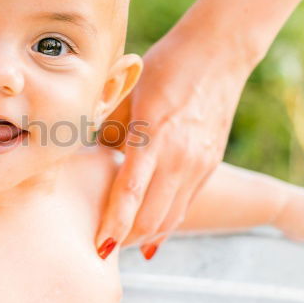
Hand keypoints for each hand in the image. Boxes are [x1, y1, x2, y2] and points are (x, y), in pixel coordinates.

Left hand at [96, 26, 250, 255]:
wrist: (219, 52)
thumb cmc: (164, 67)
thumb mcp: (127, 94)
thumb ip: (106, 129)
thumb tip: (84, 158)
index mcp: (153, 136)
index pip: (130, 194)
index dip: (114, 225)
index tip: (98, 248)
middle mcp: (180, 157)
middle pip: (152, 217)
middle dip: (125, 239)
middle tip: (99, 250)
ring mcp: (199, 164)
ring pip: (170, 217)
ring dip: (144, 236)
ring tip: (120, 244)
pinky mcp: (210, 166)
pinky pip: (185, 206)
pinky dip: (165, 224)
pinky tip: (149, 236)